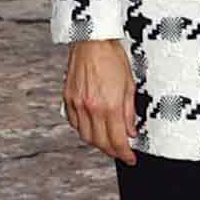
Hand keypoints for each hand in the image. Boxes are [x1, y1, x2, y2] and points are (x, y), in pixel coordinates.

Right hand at [63, 38, 137, 165]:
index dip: (125, 154)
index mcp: (109, 106)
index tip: (130, 158)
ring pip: (86, 136)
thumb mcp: (129, 85)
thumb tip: (130, 131)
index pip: (117, 141)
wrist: (91, 40)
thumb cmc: (112, 57)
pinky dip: (83, 130)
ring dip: (97, 143)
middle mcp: (91, 108)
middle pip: (100, 143)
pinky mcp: (68, 98)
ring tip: (107, 141)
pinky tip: (92, 127)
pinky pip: (74, 123)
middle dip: (112, 151)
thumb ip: (129, 112)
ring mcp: (77, 104)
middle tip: (121, 152)